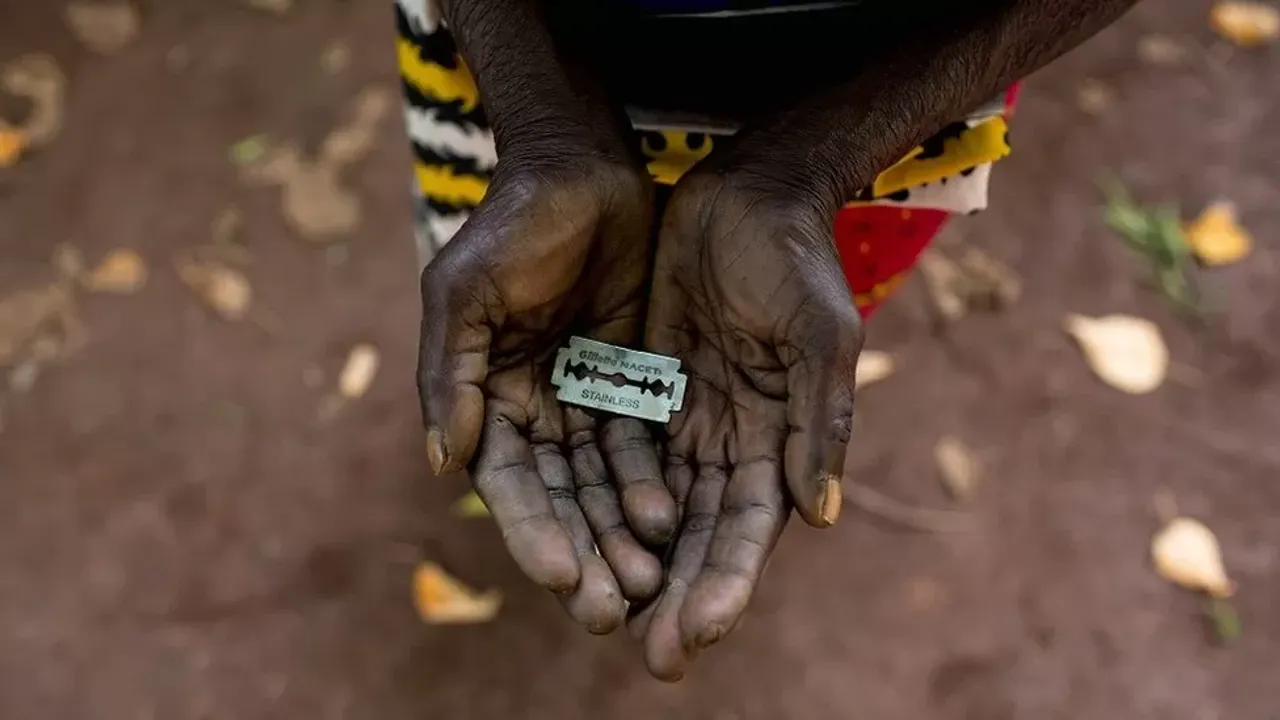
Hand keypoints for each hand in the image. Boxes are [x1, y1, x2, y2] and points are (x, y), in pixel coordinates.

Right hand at [419, 153, 676, 632]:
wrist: (582, 168)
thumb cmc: (512, 224)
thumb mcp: (465, 290)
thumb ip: (449, 373)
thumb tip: (442, 464)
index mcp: (485, 396)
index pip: (508, 481)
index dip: (531, 531)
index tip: (559, 578)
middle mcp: (534, 409)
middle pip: (558, 498)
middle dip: (581, 553)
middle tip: (610, 610)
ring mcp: (585, 398)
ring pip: (603, 483)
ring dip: (618, 534)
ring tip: (647, 584)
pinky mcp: (633, 382)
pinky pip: (644, 445)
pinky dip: (651, 485)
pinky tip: (670, 522)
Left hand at [631, 171, 863, 679]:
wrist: (748, 193)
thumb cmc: (796, 260)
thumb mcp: (819, 333)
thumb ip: (821, 420)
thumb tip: (821, 517)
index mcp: (779, 439)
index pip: (749, 528)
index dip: (725, 583)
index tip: (696, 635)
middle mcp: (731, 441)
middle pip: (699, 535)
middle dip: (677, 595)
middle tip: (652, 658)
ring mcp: (685, 418)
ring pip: (653, 505)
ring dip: (633, 562)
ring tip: (604, 617)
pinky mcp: (644, 387)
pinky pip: (618, 453)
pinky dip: (601, 498)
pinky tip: (578, 540)